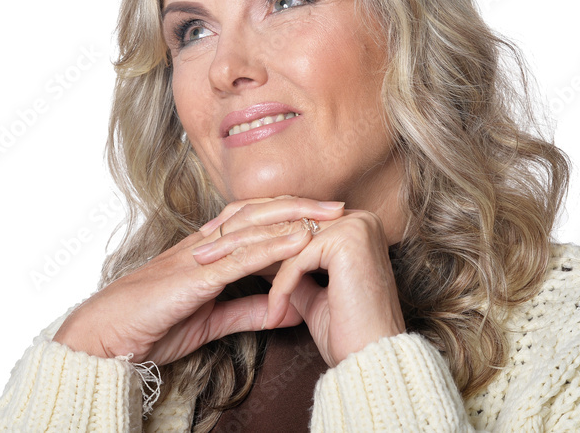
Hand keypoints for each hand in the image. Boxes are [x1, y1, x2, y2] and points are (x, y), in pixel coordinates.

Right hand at [51, 196, 346, 365]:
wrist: (107, 335)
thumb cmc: (149, 324)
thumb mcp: (209, 320)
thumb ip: (247, 311)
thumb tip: (287, 310)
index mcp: (204, 251)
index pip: (251, 220)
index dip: (286, 213)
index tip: (321, 215)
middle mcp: (202, 245)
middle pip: (257, 213)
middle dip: (299, 206)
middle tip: (338, 205)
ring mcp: (197, 257)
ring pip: (252, 228)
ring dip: (294, 219)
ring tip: (328, 216)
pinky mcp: (193, 278)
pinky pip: (239, 258)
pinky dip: (271, 247)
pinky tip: (297, 241)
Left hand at [192, 199, 405, 367]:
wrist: (376, 362)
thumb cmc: (348, 334)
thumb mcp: (311, 294)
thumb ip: (292, 272)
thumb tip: (266, 262)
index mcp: (350, 224)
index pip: (288, 225)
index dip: (250, 240)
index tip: (215, 253)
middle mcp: (356, 218)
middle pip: (283, 229)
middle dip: (240, 247)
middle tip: (203, 260)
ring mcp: (354, 226)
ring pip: (285, 242)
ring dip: (246, 261)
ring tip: (214, 276)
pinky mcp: (347, 242)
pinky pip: (297, 261)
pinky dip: (279, 288)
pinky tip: (271, 313)